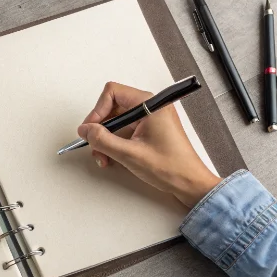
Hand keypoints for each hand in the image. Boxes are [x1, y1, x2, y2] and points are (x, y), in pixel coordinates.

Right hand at [77, 82, 220, 207]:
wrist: (190, 184)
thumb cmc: (171, 168)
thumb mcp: (129, 154)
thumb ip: (103, 140)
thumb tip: (86, 130)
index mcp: (150, 105)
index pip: (113, 93)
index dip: (98, 110)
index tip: (92, 129)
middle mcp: (151, 107)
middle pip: (113, 107)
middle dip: (101, 128)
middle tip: (95, 145)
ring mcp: (151, 118)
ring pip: (117, 120)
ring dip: (106, 138)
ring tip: (105, 157)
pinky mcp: (150, 129)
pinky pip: (125, 129)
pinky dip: (116, 142)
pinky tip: (114, 157)